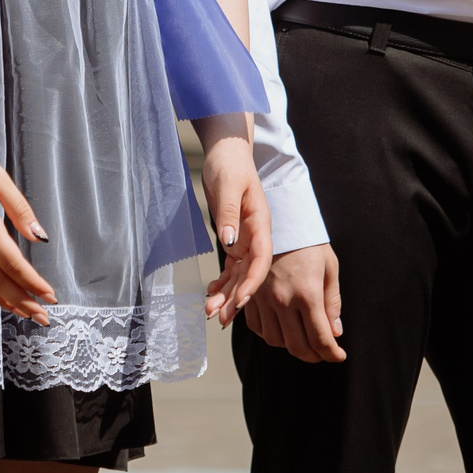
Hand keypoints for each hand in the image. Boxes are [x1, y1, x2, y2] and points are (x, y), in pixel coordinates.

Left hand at [196, 121, 271, 324]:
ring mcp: (245, 240)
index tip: (241, 300)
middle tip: (221, 318)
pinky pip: (230, 268)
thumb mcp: (228, 185)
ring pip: (238, 274)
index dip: (253, 281)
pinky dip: (222, 283)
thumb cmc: (229, 165)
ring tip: (211, 313)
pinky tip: (211, 296)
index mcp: (261, 223)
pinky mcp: (234, 240)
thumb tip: (229, 242)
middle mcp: (256, 236)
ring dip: (227, 295)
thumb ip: (229, 214)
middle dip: (237, 297)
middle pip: (250, 273)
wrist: (226, 153)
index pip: (261, 258)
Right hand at [242, 242, 343, 362]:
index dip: (331, 353)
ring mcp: (263, 299)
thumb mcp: (330, 268)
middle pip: (297, 346)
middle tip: (323, 353)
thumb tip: (335, 332)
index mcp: (307, 293)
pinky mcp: (250, 296)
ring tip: (305, 339)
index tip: (339, 356)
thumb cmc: (309, 244)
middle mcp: (283, 300)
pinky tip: (284, 329)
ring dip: (292, 346)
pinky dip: (271, 335)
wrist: (279, 222)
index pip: (320, 338)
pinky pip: (257, 328)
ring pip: (276, 341)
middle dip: (314, 356)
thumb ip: (332, 302)